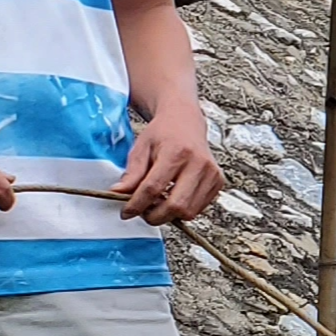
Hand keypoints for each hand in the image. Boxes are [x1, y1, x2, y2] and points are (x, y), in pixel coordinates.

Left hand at [112, 104, 222, 225]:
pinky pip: (198, 208)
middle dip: (154, 215)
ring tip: (157, 204)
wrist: (186, 120)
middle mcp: (198, 163)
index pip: (154, 188)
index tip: (125, 212)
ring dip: (169, 215)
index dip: (137, 205)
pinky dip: (182, 210)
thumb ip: (131, 173)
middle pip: (175, 205)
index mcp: (176, 152)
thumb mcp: (141, 148)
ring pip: (188, 212)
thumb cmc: (162, 133)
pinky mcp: (218, 182)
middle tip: (143, 212)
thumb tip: (117, 194)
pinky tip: (172, 198)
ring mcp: (212, 174)